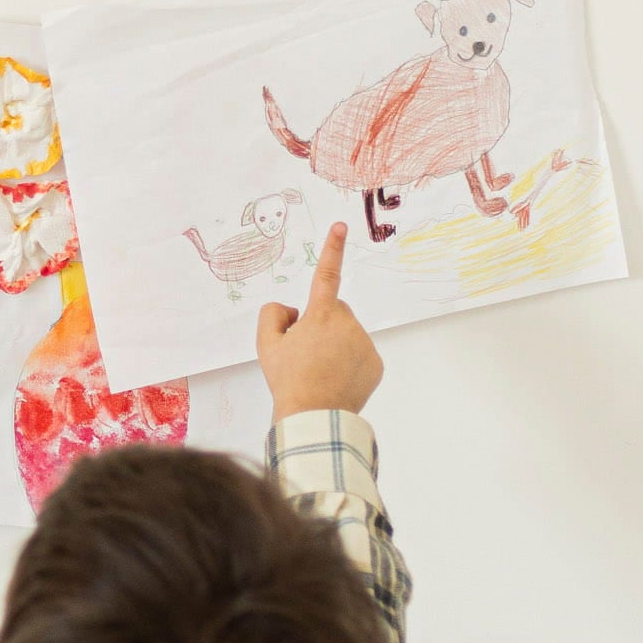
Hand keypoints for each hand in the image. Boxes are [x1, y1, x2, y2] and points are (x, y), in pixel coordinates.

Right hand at [255, 223, 382, 419]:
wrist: (314, 416)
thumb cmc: (289, 381)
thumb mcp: (266, 346)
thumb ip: (273, 315)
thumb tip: (291, 311)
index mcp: (320, 314)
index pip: (326, 274)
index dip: (332, 248)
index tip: (340, 226)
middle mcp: (348, 323)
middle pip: (334, 312)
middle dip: (322, 324)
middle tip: (305, 354)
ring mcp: (364, 343)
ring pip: (347, 334)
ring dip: (335, 345)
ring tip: (320, 371)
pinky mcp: (375, 363)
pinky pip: (360, 354)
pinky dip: (349, 363)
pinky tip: (335, 380)